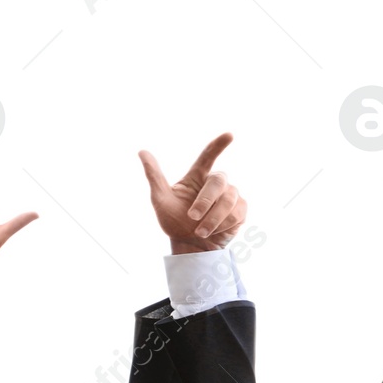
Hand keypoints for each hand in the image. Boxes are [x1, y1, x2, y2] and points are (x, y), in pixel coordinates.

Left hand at [139, 133, 245, 253]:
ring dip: (213, 219)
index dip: (218, 145)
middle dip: (205, 201)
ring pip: (229, 199)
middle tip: (192, 217)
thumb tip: (142, 151)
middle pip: (217, 181)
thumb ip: (154, 176)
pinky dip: (223, 225)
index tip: (229, 135)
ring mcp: (230, 195)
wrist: (190, 247)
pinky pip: (237, 213)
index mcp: (197, 176)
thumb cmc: (174, 221)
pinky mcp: (240, 210)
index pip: (208, 156)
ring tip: (200, 232)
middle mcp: (215, 182)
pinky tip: (215, 232)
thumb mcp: (160, 200)